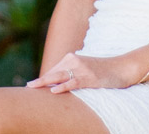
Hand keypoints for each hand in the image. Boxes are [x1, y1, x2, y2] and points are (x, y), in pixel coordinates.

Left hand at [25, 50, 146, 93]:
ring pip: (59, 76)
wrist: (121, 67)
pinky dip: (62, 86)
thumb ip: (71, 73)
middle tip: (27, 87)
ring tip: (33, 87)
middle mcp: (74, 61)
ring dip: (45, 82)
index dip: (42, 79)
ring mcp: (81, 69)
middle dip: (40, 81)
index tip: (30, 86)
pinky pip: (73, 82)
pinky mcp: (89, 77)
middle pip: (53, 72)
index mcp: (71, 58)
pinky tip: (53, 90)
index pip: (53, 70)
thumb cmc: (102, 70)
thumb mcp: (84, 69)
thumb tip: (56, 83)